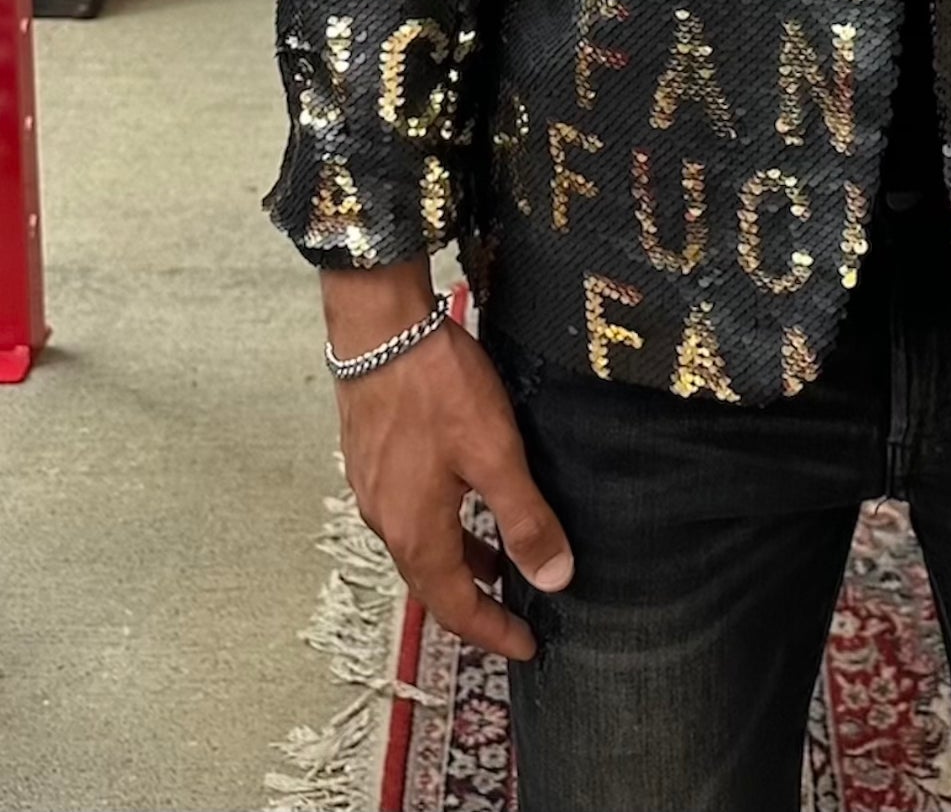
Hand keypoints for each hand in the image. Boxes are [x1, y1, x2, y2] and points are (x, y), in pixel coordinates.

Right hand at [335, 315, 575, 661]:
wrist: (378, 327)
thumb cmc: (434, 386)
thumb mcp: (495, 453)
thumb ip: (524, 518)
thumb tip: (554, 578)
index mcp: (416, 532)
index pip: (455, 608)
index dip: (492, 632)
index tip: (526, 647)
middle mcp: (387, 520)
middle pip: (432, 583)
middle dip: (475, 603)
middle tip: (514, 615)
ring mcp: (374, 488)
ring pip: (421, 545)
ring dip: (459, 561)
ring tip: (498, 562)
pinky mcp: (372, 458)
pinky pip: (409, 512)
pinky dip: (441, 527)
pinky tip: (463, 502)